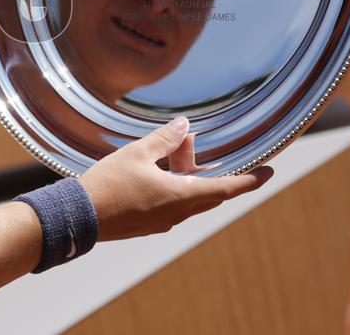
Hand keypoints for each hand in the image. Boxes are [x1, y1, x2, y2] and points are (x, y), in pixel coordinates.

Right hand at [78, 117, 273, 240]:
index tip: (269, 172)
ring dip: (182, 172)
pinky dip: (169, 183)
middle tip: (189, 142)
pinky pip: (169, 202)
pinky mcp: (147, 223)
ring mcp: (162, 221)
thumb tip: (184, 126)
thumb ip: (164, 139)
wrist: (79, 216)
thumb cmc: (109, 184)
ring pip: (186, 195)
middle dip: (203, 164)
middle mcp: (178, 213)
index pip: (228, 188)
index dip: (251, 179)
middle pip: (206, 190)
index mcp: (183, 196)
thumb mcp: (138, 153)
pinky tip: (152, 168)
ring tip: (165, 147)